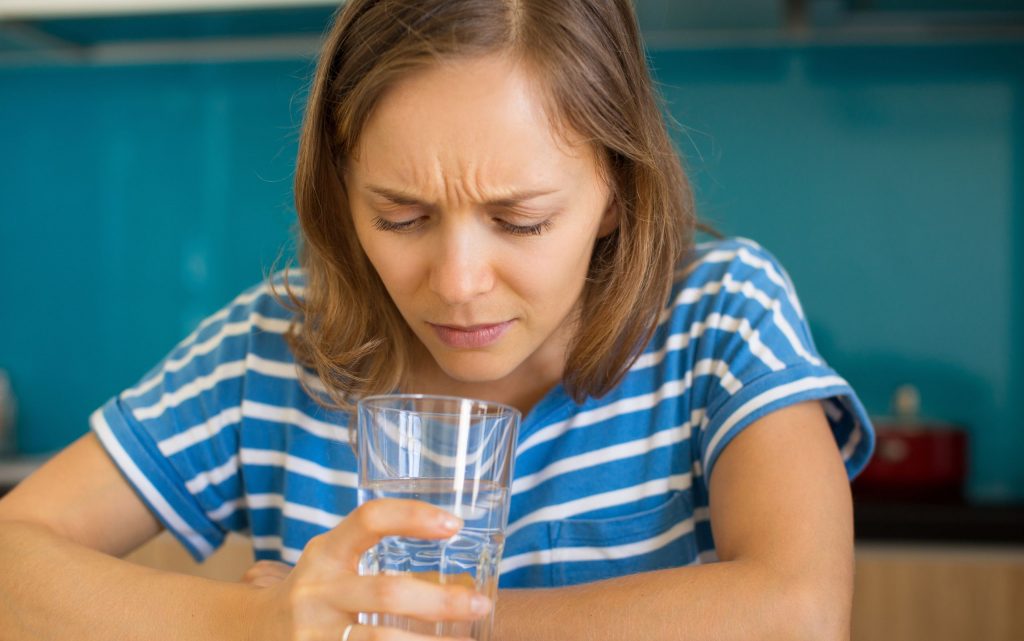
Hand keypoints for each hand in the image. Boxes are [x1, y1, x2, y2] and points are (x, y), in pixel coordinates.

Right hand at [245, 499, 490, 640]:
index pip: (369, 518)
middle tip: (481, 605)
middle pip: (387, 592)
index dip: (411, 515)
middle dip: (441, 602)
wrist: (250, 632)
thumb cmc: (315, 592)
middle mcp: (317, 591)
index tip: (454, 524)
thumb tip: (455, 547)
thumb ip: (376, 552)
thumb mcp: (332, 560)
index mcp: (325, 553)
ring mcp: (312, 633)